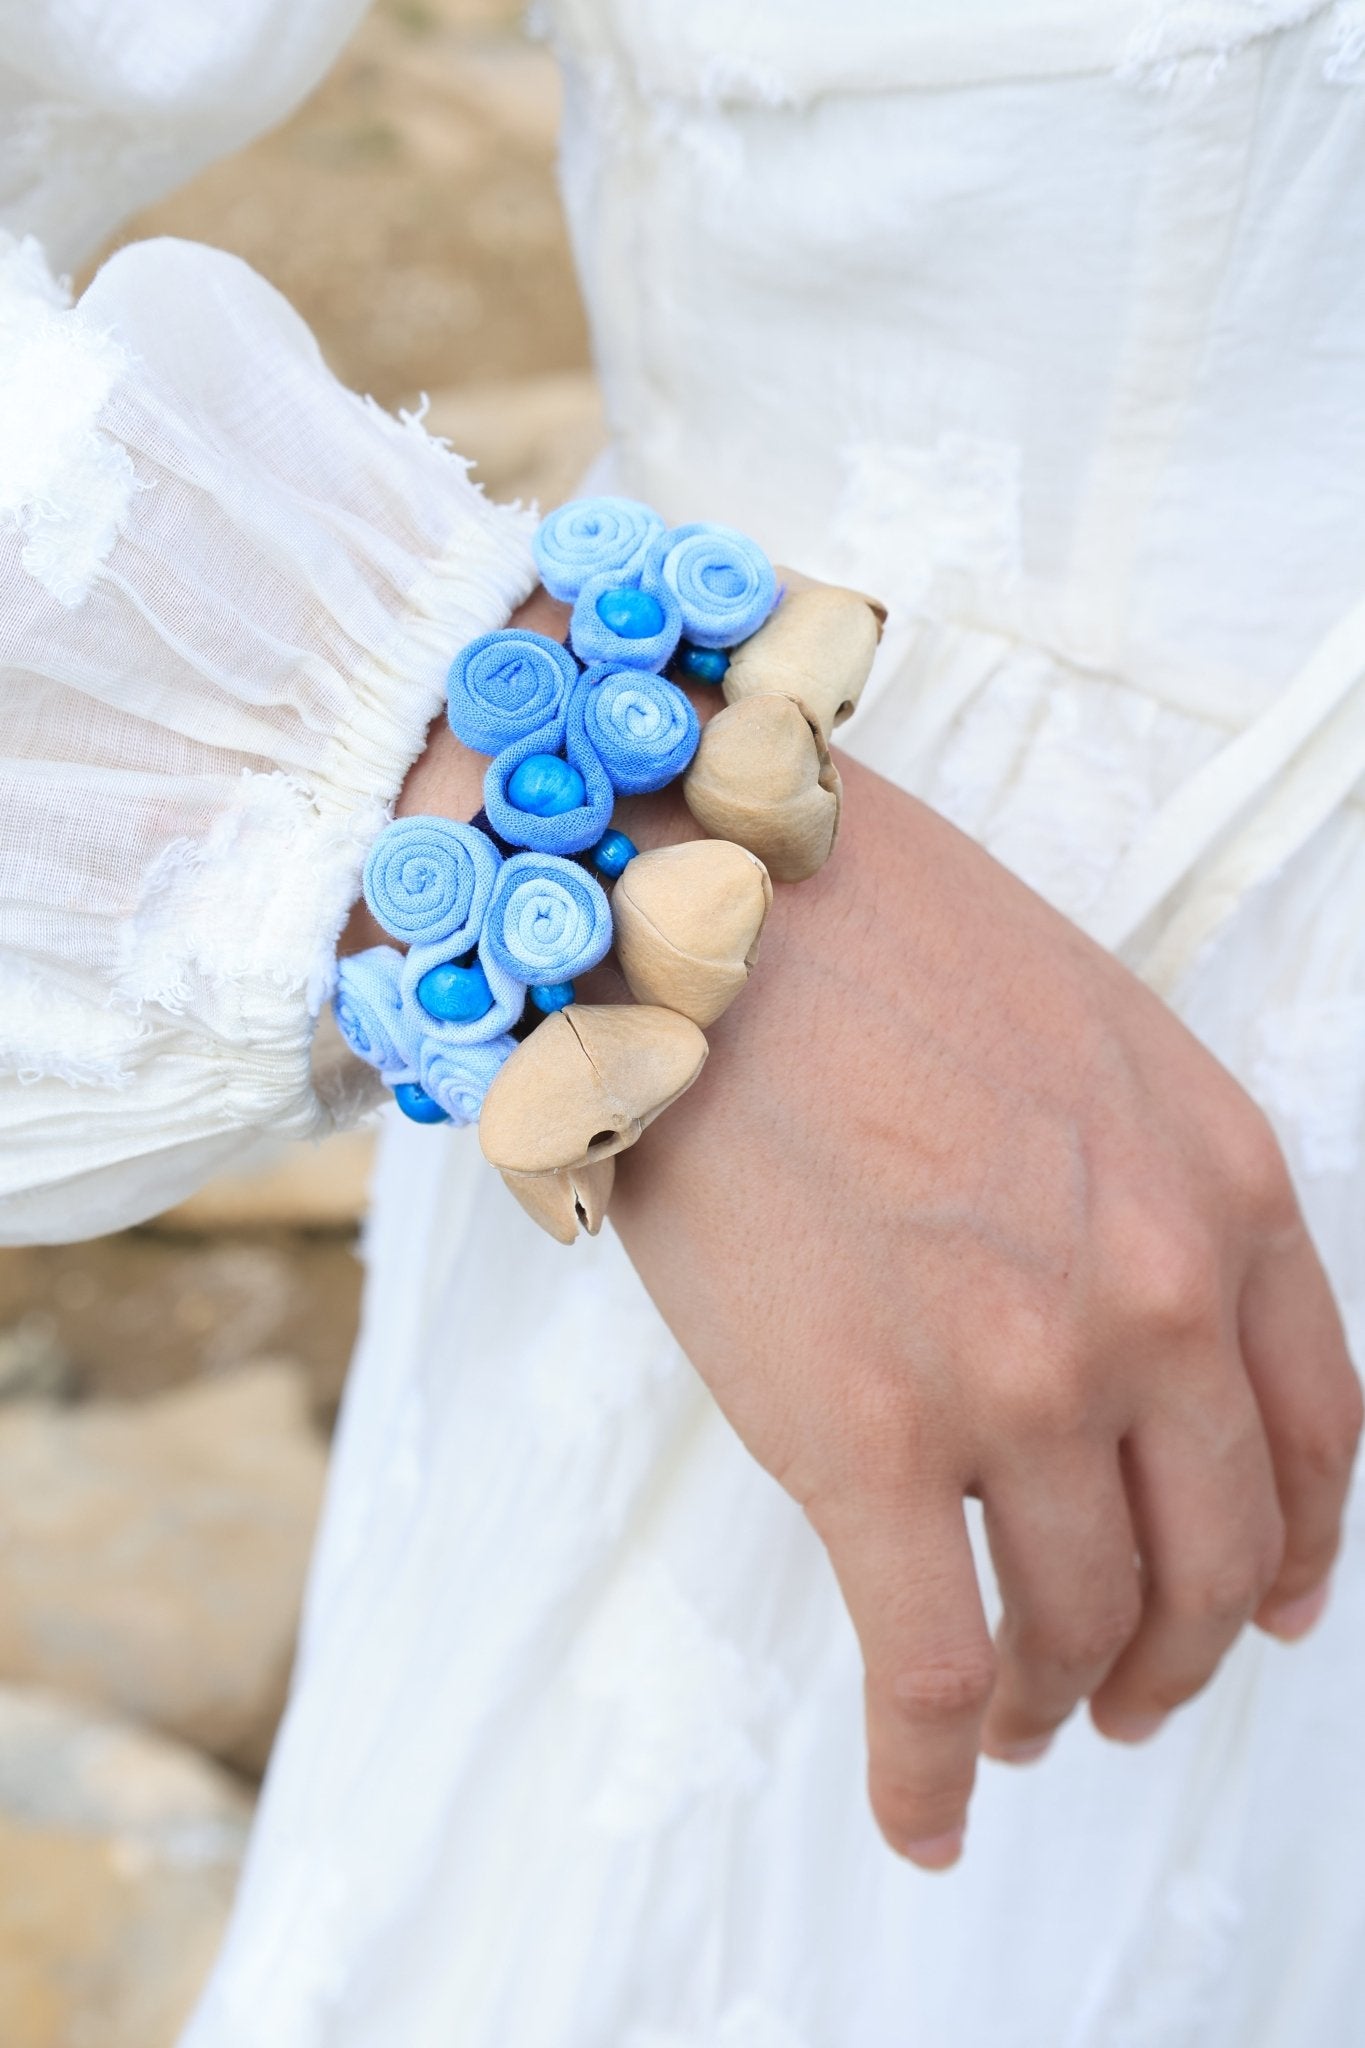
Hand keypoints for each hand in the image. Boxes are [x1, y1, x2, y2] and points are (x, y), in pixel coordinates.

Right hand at [342, 588, 1359, 1872]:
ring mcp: (1012, 1378)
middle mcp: (1148, 1300)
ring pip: (1074, 1628)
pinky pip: (928, 1665)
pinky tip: (923, 1814)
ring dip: (1050, 1705)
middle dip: (1171, 1656)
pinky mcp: (858, 1436)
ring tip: (1008, 1725)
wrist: (704, 901)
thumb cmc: (877, 946)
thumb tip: (1154, 1353)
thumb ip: (1160, 1195)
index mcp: (1222, 1193)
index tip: (1259, 1607)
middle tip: (1121, 1693)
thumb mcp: (1100, 1042)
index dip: (1292, 1553)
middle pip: (1207, 1562)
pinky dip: (930, 1771)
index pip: (1317, 1440)